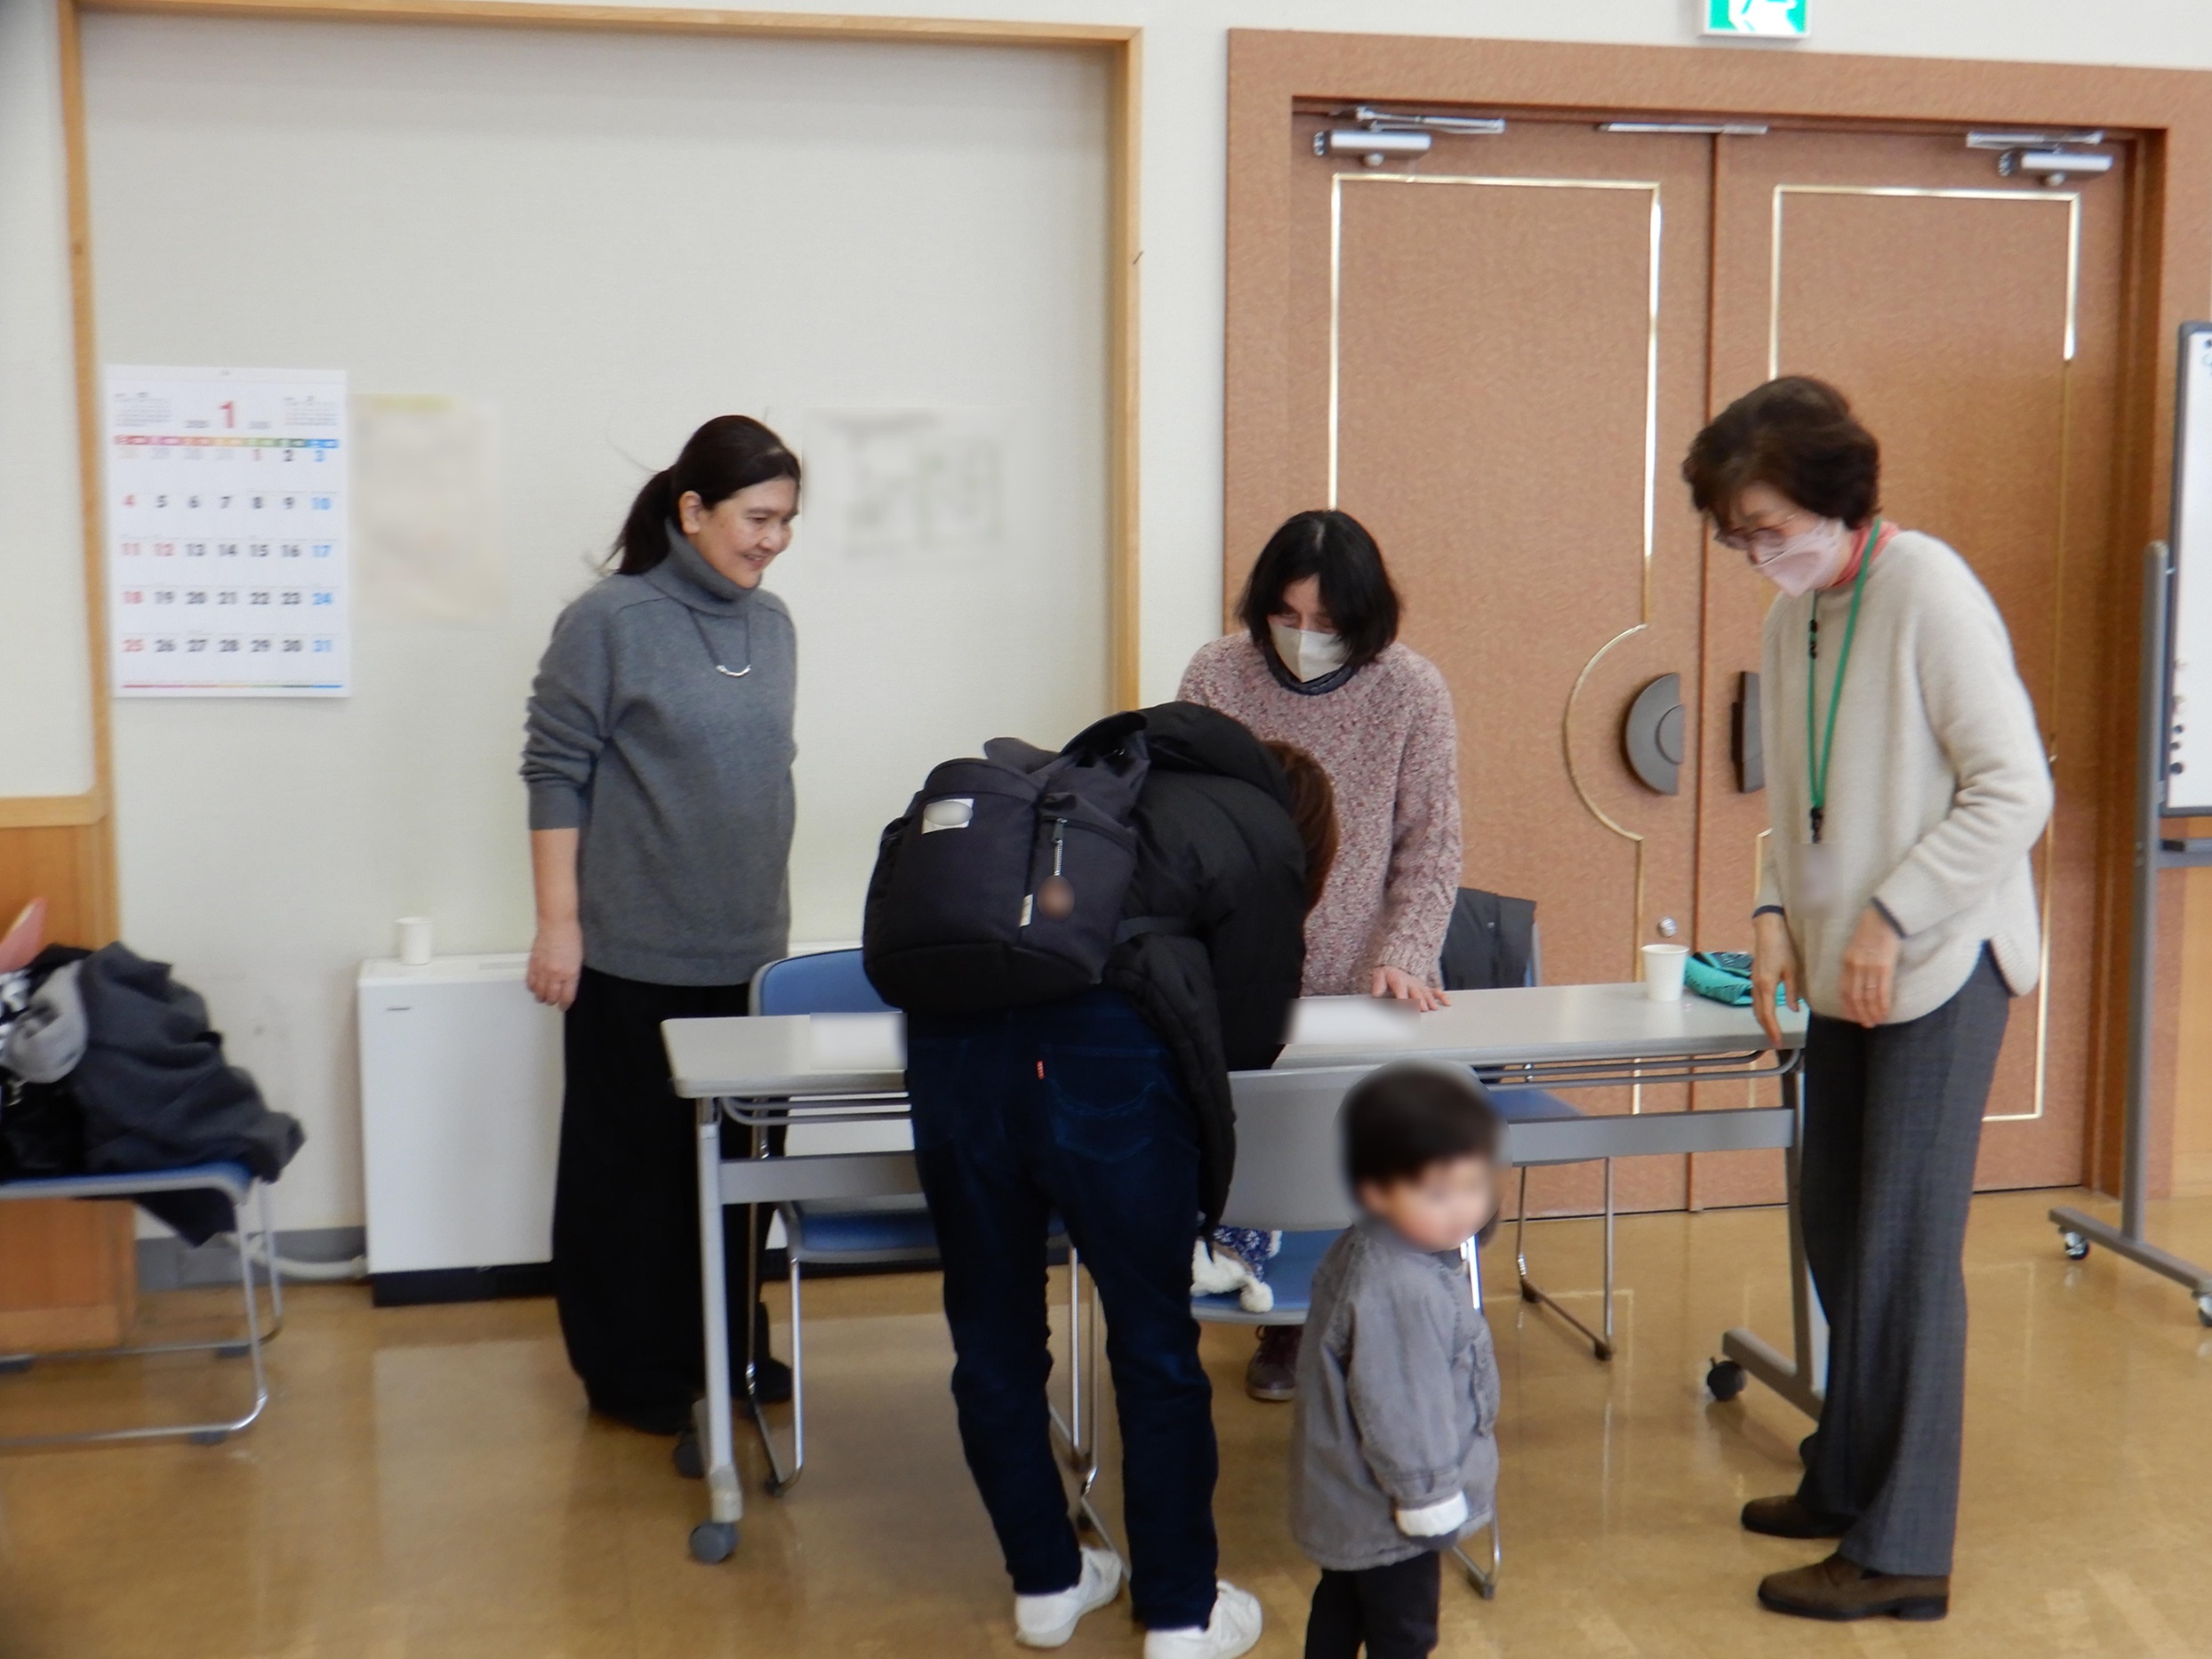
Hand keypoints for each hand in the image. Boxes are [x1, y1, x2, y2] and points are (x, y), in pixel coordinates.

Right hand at [527, 919, 583, 1009]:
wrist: (556, 924)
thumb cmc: (571, 937)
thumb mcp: (578, 958)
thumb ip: (572, 974)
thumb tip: (567, 984)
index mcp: (570, 974)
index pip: (566, 997)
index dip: (564, 1004)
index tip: (563, 1006)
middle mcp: (556, 975)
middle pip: (551, 997)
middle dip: (552, 1001)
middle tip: (553, 1000)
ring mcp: (543, 970)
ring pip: (538, 992)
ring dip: (541, 996)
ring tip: (543, 996)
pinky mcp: (533, 964)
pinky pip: (530, 982)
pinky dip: (532, 987)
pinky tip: (534, 987)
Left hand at [1373, 964, 1449, 1012]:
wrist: (1397, 966)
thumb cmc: (1388, 974)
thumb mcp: (1379, 975)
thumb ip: (1378, 984)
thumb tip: (1376, 993)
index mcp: (1399, 980)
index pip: (1400, 990)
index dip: (1402, 998)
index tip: (1403, 1006)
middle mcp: (1411, 983)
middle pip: (1416, 993)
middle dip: (1419, 1000)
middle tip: (1422, 1008)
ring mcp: (1420, 986)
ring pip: (1426, 993)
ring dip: (1430, 1000)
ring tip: (1432, 1008)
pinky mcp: (1425, 988)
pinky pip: (1436, 991)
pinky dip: (1442, 996)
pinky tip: (1447, 1003)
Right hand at [1750, 910, 1800, 1049]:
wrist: (1768, 929)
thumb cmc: (1782, 947)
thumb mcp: (1792, 969)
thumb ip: (1792, 991)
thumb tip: (1794, 1009)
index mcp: (1766, 985)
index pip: (1767, 1014)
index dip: (1773, 1030)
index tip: (1778, 1043)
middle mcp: (1756, 986)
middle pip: (1759, 1013)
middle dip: (1766, 1029)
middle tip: (1776, 1042)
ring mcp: (1753, 981)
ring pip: (1756, 1007)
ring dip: (1763, 1021)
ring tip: (1772, 1031)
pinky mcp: (1755, 977)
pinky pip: (1756, 999)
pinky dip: (1761, 1011)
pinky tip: (1768, 1013)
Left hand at [1839, 905, 1899, 1027]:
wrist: (1884, 916)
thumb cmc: (1871, 930)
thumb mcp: (1855, 947)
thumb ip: (1854, 963)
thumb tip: (1859, 980)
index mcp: (1846, 962)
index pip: (1844, 990)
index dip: (1848, 1006)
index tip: (1852, 1017)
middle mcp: (1855, 967)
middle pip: (1855, 996)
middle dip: (1860, 1013)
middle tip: (1866, 1025)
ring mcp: (1869, 967)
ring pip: (1868, 997)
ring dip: (1872, 1012)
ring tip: (1876, 1022)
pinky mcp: (1884, 967)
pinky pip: (1882, 991)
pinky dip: (1882, 1004)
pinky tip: (1884, 1012)